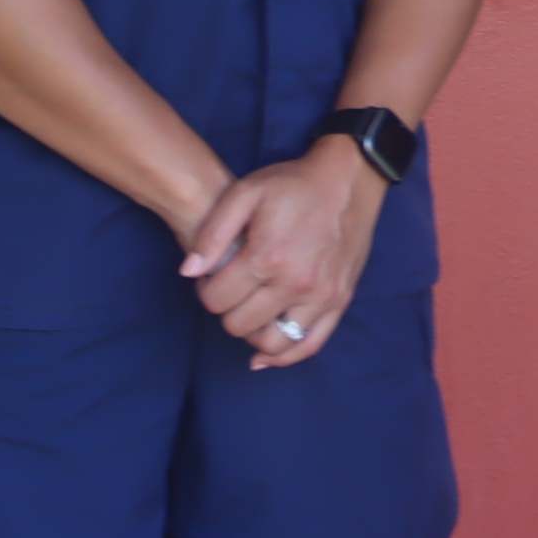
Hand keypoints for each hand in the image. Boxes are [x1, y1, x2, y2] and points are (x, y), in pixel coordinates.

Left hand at [181, 139, 384, 367]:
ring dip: (252, 335)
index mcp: (267, 257)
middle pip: (239, 325)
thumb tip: (190, 272)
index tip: (213, 275)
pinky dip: (284, 357)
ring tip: (249, 312)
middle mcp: (295, 284)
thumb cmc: (292, 185)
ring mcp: (321, 297)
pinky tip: (265, 353)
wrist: (347, 180)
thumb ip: (213, 233)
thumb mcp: (245, 192)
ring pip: (273, 344)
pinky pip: (309, 345)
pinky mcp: (339, 302)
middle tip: (231, 289)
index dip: (206, 290)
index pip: (217, 300)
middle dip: (226, 311)